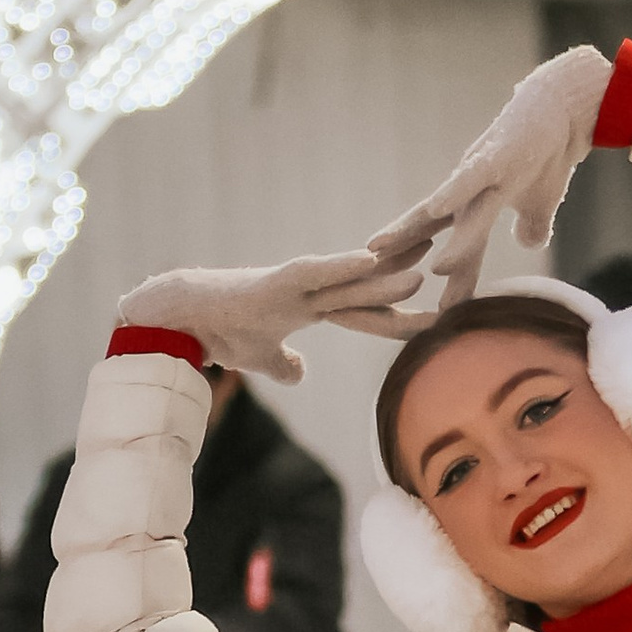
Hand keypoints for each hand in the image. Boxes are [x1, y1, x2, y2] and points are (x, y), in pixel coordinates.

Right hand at [115, 244, 431, 382]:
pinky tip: (370, 258)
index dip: (400, 314)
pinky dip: (342, 265)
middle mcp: (311, 290)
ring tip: (426, 268)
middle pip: (370, 287)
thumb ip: (284, 364)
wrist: (181, 320)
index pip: (367, 312)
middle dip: (407, 282)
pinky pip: (315, 270)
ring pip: (350, 278)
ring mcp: (295, 283)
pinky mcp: (276, 280)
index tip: (437, 318)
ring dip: (386, 273)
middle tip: (450, 272)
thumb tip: (301, 373)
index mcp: (312, 308)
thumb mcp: (260, 358)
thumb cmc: (219, 333)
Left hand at [372, 45, 611, 304]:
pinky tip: (435, 210)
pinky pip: (472, 176)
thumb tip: (528, 244)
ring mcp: (480, 174)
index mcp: (474, 204)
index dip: (442, 279)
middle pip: (426, 231)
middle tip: (371, 287)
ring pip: (449, 213)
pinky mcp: (498, 155)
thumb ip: (531, 224)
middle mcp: (467, 191)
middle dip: (400, 259)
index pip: (451, 247)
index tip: (428, 314)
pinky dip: (452, 192)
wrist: (565, 107)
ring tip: (397, 261)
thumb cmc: (551, 152)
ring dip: (423, 237)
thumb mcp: (542, 200)